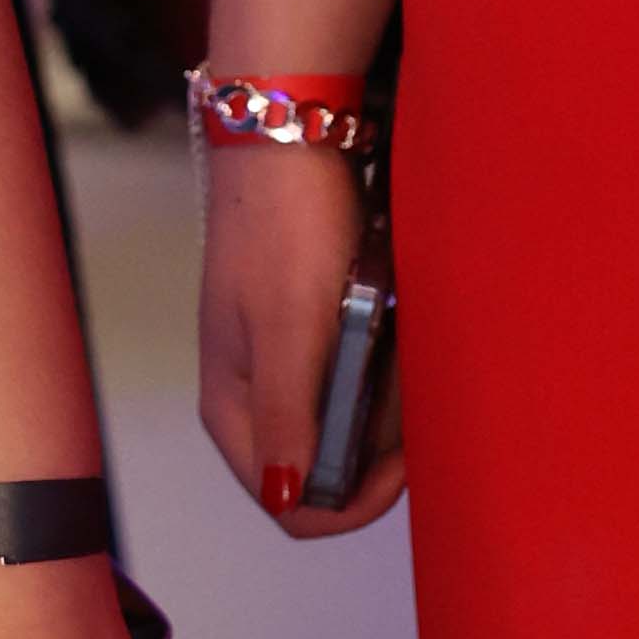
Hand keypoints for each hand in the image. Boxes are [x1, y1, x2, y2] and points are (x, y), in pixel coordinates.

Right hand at [197, 140, 403, 540]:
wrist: (292, 136)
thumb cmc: (283, 228)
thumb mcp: (289, 329)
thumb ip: (287, 417)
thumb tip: (285, 498)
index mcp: (233, 408)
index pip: (291, 502)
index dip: (351, 501)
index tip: (400, 465)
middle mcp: (256, 397)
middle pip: (329, 467)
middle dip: (378, 438)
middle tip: (404, 378)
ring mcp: (287, 366)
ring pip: (352, 425)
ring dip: (388, 395)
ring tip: (398, 334)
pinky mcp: (317, 335)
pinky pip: (362, 379)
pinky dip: (387, 362)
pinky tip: (394, 321)